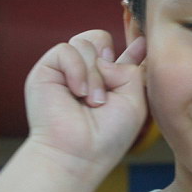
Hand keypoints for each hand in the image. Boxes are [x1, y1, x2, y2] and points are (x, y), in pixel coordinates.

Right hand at [24, 30, 146, 175]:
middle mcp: (89, 73)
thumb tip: (103, 56)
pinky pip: (66, 50)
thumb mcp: (136, 101)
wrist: (78, 153)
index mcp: (112, 81)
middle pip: (100, 38)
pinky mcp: (47, 70)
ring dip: (94, 74)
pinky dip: (77, 70)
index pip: (122, 53)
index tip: (143, 39)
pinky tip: (78, 93)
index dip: (133, 43)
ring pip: (86, 43)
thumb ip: (131, 69)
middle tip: (107, 90)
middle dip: (109, 59)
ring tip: (92, 102)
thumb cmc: (108, 135)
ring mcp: (67, 70)